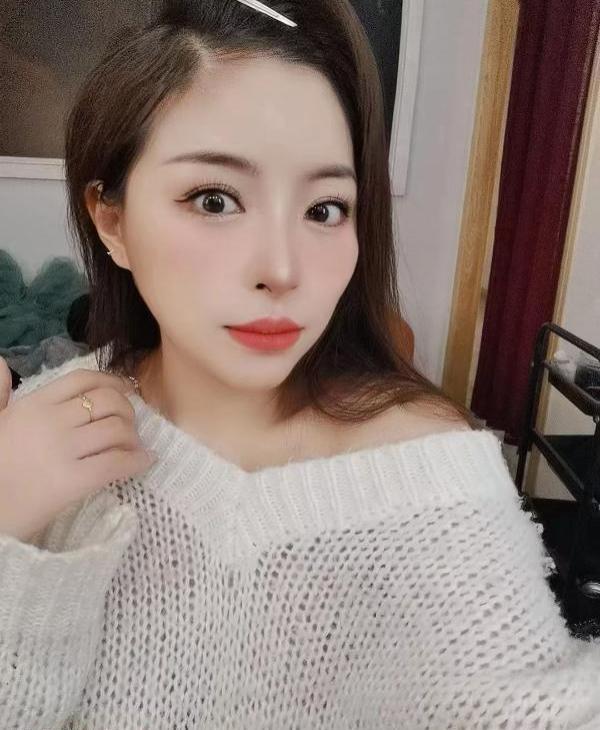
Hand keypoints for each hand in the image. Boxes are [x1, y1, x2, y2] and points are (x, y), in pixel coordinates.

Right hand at [0, 357, 156, 541]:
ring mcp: (63, 450)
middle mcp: (50, 420)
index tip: (126, 389)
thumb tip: (2, 362)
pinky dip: (137, 460)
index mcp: (33, 404)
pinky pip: (117, 462)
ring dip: (134, 437)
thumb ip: (0, 393)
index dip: (112, 381)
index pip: (83, 380)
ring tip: (134, 447)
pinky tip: (144, 462)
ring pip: (116, 429)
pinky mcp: (73, 480)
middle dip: (127, 411)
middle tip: (129, 425)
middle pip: (107, 401)